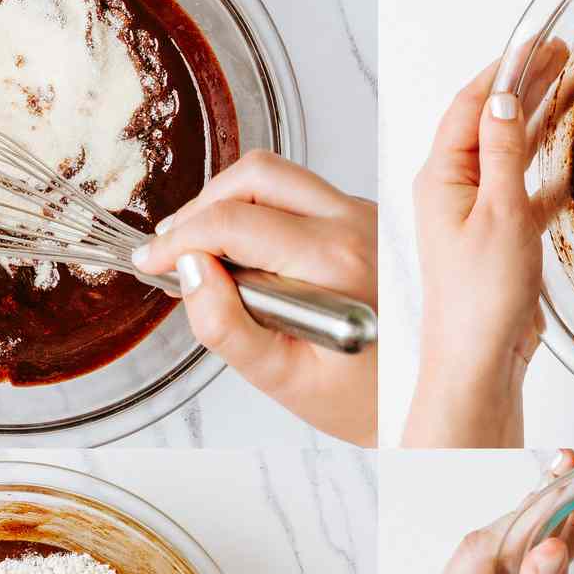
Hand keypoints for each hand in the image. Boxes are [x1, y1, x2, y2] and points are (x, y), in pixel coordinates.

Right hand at [133, 151, 376, 445]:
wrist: (422, 397)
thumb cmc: (365, 398)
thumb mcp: (283, 378)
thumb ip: (225, 326)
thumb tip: (189, 271)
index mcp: (335, 261)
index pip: (233, 223)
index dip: (178, 240)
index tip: (151, 261)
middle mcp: (356, 225)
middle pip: (256, 175)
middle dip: (202, 206)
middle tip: (173, 249)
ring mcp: (366, 216)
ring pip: (279, 177)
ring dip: (230, 205)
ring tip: (204, 253)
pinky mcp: (365, 219)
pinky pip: (302, 195)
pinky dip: (262, 213)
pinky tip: (248, 259)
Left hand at [403, 44, 566, 446]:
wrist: (479, 362)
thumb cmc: (479, 301)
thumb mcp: (501, 212)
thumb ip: (504, 152)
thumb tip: (505, 98)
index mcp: (441, 178)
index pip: (470, 104)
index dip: (505, 68)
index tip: (538, 44)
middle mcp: (452, 192)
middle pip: (488, 122)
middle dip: (522, 85)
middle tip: (559, 54)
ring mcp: (473, 216)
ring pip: (507, 154)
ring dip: (535, 121)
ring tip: (565, 88)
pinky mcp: (495, 241)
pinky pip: (520, 191)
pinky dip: (544, 169)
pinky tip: (566, 159)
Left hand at [409, 467, 573, 573]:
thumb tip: (548, 543)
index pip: (477, 554)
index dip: (521, 522)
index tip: (562, 495)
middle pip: (483, 550)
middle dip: (530, 522)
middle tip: (573, 483)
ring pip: (491, 555)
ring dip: (532, 533)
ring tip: (571, 500)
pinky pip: (495, 572)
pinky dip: (527, 554)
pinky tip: (558, 531)